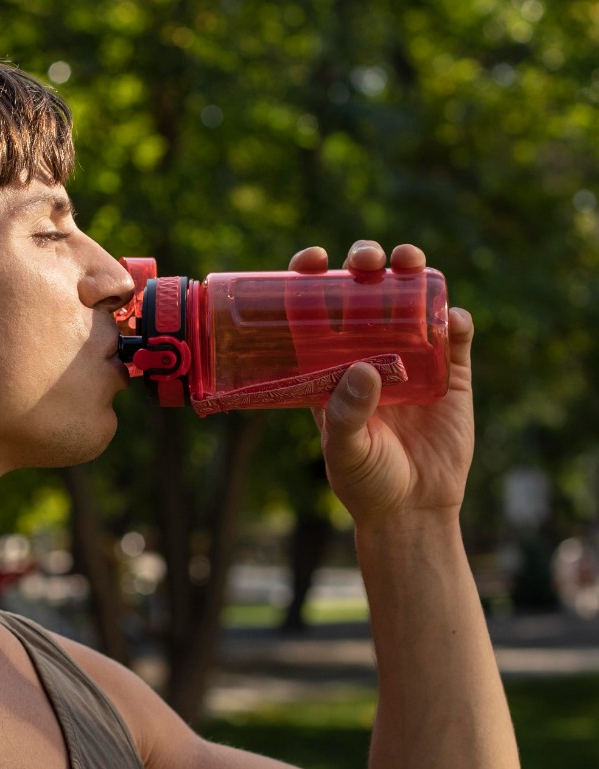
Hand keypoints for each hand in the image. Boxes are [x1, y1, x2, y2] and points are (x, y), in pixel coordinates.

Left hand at [287, 239, 473, 528]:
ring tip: (409, 261)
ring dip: (412, 270)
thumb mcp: (344, 450)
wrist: (412, 509)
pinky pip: (456, 337)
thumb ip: (347, 414)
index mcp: (329, 363)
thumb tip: (364, 368)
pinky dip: (457, 320)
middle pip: (365, 290)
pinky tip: (452, 319)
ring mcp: (413, 358)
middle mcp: (369, 350)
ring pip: (413, 299)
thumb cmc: (364, 482)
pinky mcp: (452, 374)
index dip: (311, 277)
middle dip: (364, 262)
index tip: (312, 260)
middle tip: (366, 259)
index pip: (316, 308)